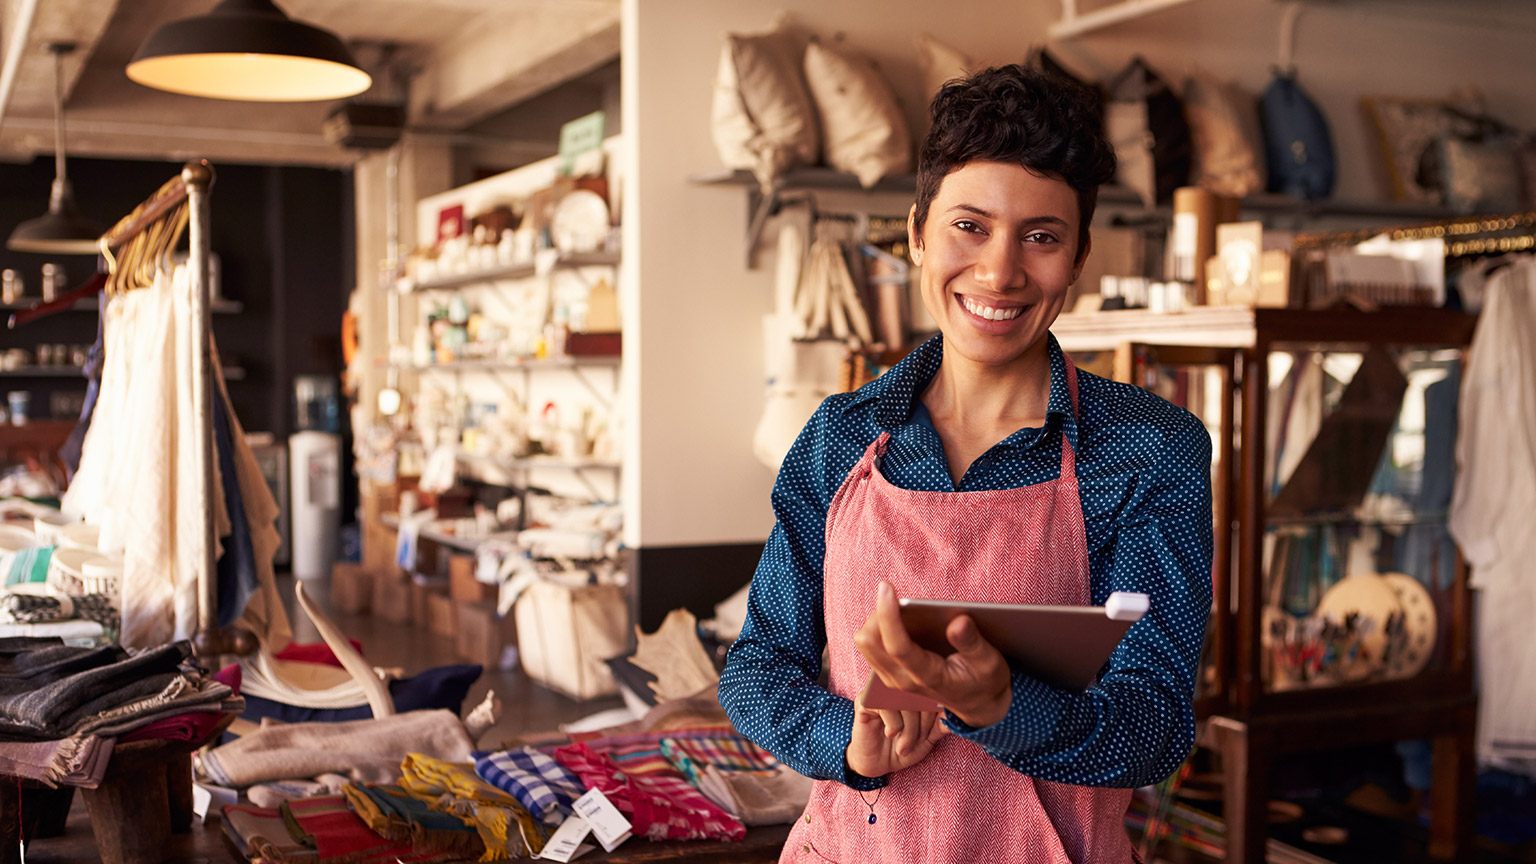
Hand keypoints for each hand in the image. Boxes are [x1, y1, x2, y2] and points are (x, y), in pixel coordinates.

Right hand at [845, 696, 947, 778]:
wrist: (876, 763)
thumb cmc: (902, 748)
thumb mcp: (927, 739)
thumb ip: (940, 725)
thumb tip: (957, 715)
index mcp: (914, 690)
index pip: (933, 690)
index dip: (936, 714)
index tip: (930, 734)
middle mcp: (897, 685)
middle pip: (920, 694)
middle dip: (923, 724)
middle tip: (919, 740)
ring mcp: (880, 691)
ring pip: (904, 701)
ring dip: (909, 728)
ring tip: (904, 745)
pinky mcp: (865, 700)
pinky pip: (886, 706)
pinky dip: (893, 725)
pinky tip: (889, 734)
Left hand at [853, 581, 1012, 728]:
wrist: (978, 706)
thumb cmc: (984, 681)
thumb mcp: (989, 662)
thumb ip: (972, 643)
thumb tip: (957, 621)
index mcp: (928, 677)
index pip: (898, 646)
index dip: (888, 615)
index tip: (886, 587)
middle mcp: (903, 680)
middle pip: (870, 642)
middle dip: (879, 613)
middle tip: (899, 598)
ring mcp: (893, 679)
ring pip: (865, 643)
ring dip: (876, 620)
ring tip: (899, 609)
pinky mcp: (890, 674)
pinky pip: (870, 647)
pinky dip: (878, 628)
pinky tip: (898, 620)